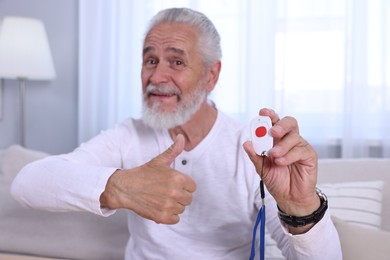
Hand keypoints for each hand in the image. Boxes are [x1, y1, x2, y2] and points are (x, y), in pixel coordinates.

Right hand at [100, 134, 196, 223]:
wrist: (125, 188)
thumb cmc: (143, 174)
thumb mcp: (159, 161)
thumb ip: (174, 150)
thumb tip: (181, 137)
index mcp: (178, 178)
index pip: (193, 187)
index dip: (183, 186)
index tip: (172, 184)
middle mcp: (175, 192)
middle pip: (188, 199)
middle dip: (179, 196)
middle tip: (165, 191)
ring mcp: (169, 206)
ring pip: (181, 209)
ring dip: (173, 206)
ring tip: (161, 198)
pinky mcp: (162, 217)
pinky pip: (175, 219)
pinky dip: (169, 216)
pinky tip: (160, 207)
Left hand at [243, 108, 319, 230]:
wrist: (289, 197)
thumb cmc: (277, 180)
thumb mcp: (262, 168)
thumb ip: (255, 155)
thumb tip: (246, 143)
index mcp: (277, 140)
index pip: (275, 122)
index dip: (270, 115)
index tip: (263, 112)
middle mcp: (290, 140)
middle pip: (289, 123)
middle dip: (280, 124)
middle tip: (272, 132)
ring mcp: (300, 147)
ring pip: (294, 137)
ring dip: (281, 145)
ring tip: (273, 155)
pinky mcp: (309, 156)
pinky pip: (300, 151)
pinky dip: (288, 156)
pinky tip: (281, 162)